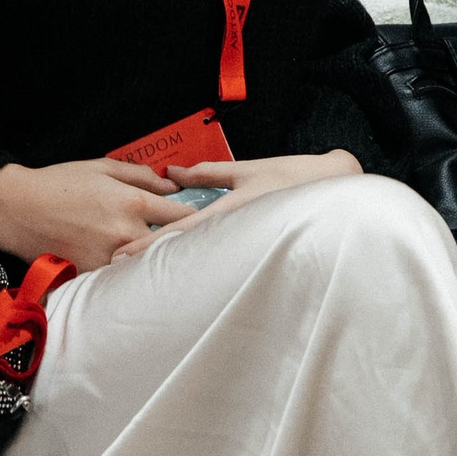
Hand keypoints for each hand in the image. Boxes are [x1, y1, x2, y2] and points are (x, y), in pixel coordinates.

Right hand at [0, 158, 192, 272]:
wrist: (18, 208)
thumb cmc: (60, 182)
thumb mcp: (104, 166)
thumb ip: (141, 176)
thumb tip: (171, 187)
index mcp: (132, 203)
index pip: (181, 215)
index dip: (200, 219)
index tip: (211, 222)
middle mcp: (124, 234)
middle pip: (170, 246)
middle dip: (187, 247)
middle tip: (204, 251)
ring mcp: (107, 258)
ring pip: (146, 268)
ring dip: (159, 267)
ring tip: (176, 271)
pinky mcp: (89, 276)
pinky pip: (117, 280)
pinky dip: (129, 279)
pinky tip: (138, 282)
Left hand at [111, 149, 361, 259]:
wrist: (338, 193)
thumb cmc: (294, 179)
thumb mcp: (248, 172)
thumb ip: (210, 173)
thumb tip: (172, 173)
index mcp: (231, 211)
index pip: (181, 230)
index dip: (149, 244)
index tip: (121, 256)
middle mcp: (237, 234)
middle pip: (187, 254)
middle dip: (153, 264)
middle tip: (118, 275)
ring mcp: (248, 248)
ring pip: (203, 264)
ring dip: (173, 273)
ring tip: (141, 284)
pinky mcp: (259, 256)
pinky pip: (224, 266)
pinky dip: (200, 272)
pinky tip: (184, 282)